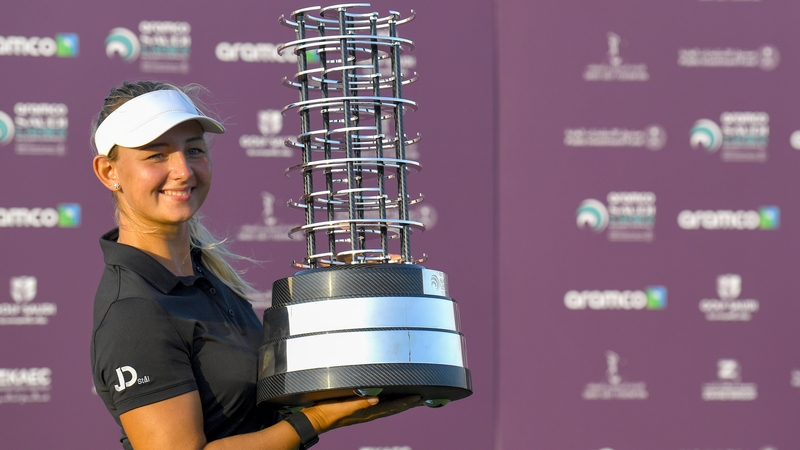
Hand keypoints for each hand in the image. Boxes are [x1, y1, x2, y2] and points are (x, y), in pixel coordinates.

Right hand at [301, 395, 423, 433]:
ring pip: (388, 405)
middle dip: (408, 403)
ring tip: (412, 398)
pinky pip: (379, 403)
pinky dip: (389, 400)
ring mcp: (364, 410)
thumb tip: (376, 399)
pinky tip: (389, 396)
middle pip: (394, 407)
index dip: (406, 402)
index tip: (419, 398)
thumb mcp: (344, 407)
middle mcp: (368, 411)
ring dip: (400, 402)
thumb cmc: (328, 413)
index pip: (392, 407)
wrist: (315, 417)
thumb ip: (359, 403)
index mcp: (367, 412)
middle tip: (422, 398)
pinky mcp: (358, 406)